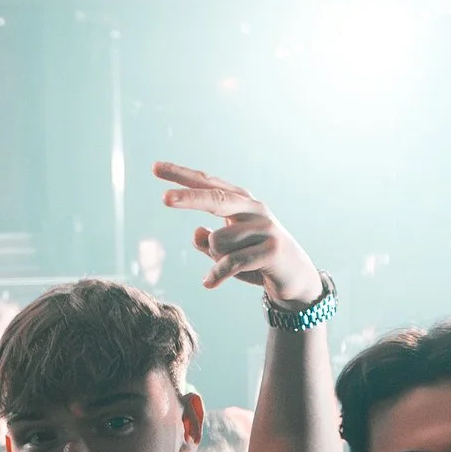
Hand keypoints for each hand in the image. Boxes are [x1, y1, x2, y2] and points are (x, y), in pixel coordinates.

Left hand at [152, 162, 322, 310]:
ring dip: (216, 258)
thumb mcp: (226, 250)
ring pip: (218, 241)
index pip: (207, 183)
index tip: (155, 167)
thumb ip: (208, 242)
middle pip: (215, 198)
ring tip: (232, 265)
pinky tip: (209, 283)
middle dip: (189, 199)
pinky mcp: (270, 250)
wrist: (295, 278)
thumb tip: (196, 233)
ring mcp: (264, 227)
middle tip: (163, 199)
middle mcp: (253, 208)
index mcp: (240, 200)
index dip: (182, 175)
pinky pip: (230, 262)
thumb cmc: (254, 259)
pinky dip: (216, 275)